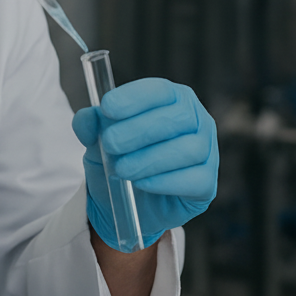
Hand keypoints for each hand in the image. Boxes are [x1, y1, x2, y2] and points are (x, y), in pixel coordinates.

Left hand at [72, 78, 218, 250]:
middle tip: (110, 144)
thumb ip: (90, 125)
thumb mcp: (98, 141)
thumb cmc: (121, 159)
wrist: (130, 204)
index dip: (134, 97)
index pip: (161, 90)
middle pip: (177, 117)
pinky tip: (142, 183)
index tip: (107, 108)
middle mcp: (197, 120)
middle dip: (139, 130)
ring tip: (122, 169)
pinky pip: (194, 179)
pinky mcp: (207, 184)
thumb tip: (88, 118)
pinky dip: (165, 181)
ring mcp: (207, 152)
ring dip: (150, 159)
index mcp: (173, 99)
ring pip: (188, 149)